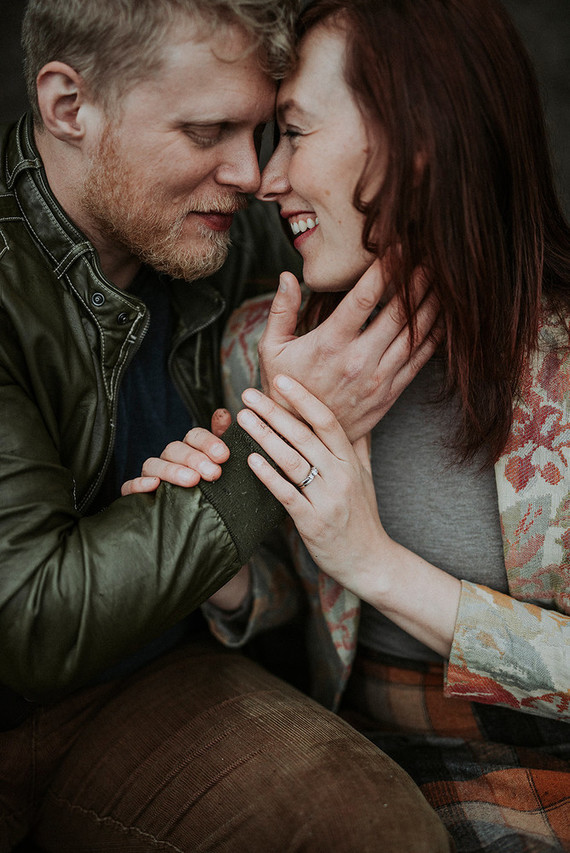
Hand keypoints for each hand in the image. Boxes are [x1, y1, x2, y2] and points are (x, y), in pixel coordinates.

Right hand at [120, 408, 231, 495]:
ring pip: (154, 465)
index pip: (194, 436)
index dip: (208, 442)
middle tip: (213, 473)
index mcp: (189, 449)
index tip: (223, 455)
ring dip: (172, 471)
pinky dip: (138, 484)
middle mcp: (168, 459)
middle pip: (174, 449)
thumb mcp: (218, 463)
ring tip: (192, 481)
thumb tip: (222, 414)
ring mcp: (151, 474)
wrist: (188, 523)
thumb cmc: (207, 485)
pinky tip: (154, 485)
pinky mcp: (136, 493)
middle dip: (195, 459)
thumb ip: (221, 438)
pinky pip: (129, 486)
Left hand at [236, 382, 386, 594]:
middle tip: (248, 393)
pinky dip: (268, 476)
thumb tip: (355, 418)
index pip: (326, 420)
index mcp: (350, 461)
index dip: (303, 398)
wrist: (371, 562)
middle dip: (274, 412)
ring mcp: (327, 499)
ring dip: (265, 437)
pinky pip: (287, 495)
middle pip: (304, 436)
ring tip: (243, 419)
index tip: (280, 379)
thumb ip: (358, 446)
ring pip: (292, 461)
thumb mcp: (366, 477)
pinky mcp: (312, 522)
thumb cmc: (364, 517)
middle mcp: (340, 475)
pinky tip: (250, 460)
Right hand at [258, 262, 439, 442]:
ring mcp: (377, 378)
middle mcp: (358, 360)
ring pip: (414, 336)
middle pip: (398, 313)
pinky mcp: (389, 393)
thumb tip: (287, 276)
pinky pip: (419, 361)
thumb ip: (281, 311)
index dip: (386, 268)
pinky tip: (445, 317)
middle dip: (418, 281)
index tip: (400, 246)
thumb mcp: (272, 349)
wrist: (303, 438)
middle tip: (434, 256)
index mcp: (330, 344)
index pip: (364, 297)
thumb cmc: (285, 388)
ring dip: (432, 305)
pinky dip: (435, 337)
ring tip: (446, 280)